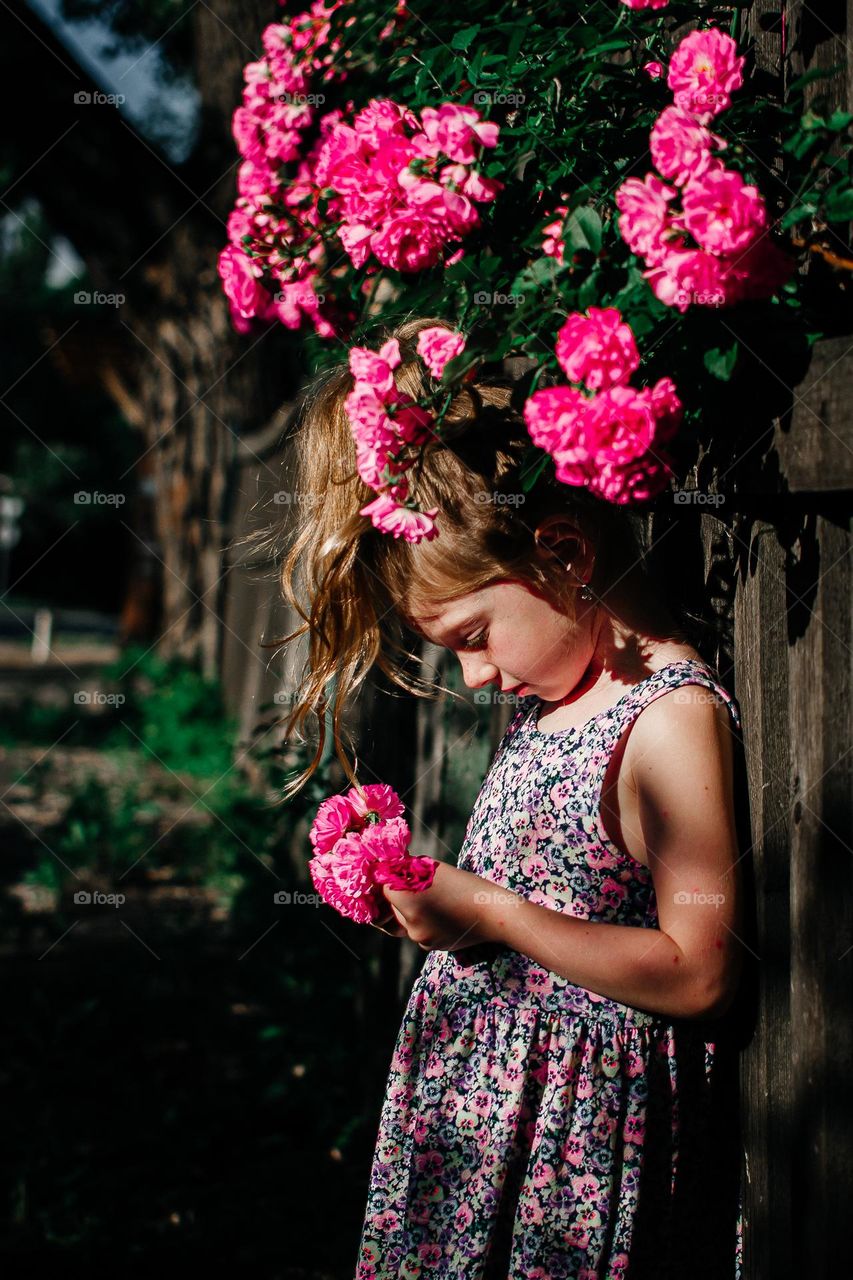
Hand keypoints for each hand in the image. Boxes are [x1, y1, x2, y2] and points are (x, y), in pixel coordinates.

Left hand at [378, 861, 497, 951]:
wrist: (493, 913)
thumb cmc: (464, 885)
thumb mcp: (432, 869)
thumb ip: (406, 871)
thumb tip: (386, 869)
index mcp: (407, 901)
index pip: (384, 889)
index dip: (391, 880)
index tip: (401, 874)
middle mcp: (409, 924)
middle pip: (394, 907)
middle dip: (402, 897)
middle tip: (423, 886)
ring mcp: (420, 939)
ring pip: (406, 921)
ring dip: (413, 910)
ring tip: (438, 900)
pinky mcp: (431, 947)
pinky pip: (420, 931)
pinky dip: (426, 922)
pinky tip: (445, 913)